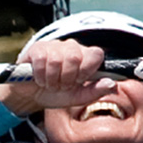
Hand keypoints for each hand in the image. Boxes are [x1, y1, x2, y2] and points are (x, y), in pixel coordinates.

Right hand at [0, 38, 116, 117]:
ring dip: (52, 79)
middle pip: (76, 57)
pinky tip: (39, 79)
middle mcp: (71, 47)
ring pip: (58, 60)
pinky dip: (41, 76)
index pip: (96, 54)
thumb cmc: (56, 93)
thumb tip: (112, 84)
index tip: (78, 81)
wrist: (31, 96)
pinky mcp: (37, 48)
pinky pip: (42, 60)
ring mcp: (54, 46)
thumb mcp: (77, 97)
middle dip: (67, 78)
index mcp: (85, 56)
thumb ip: (95, 91)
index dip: (87, 70)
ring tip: (50, 84)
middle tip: (61, 85)